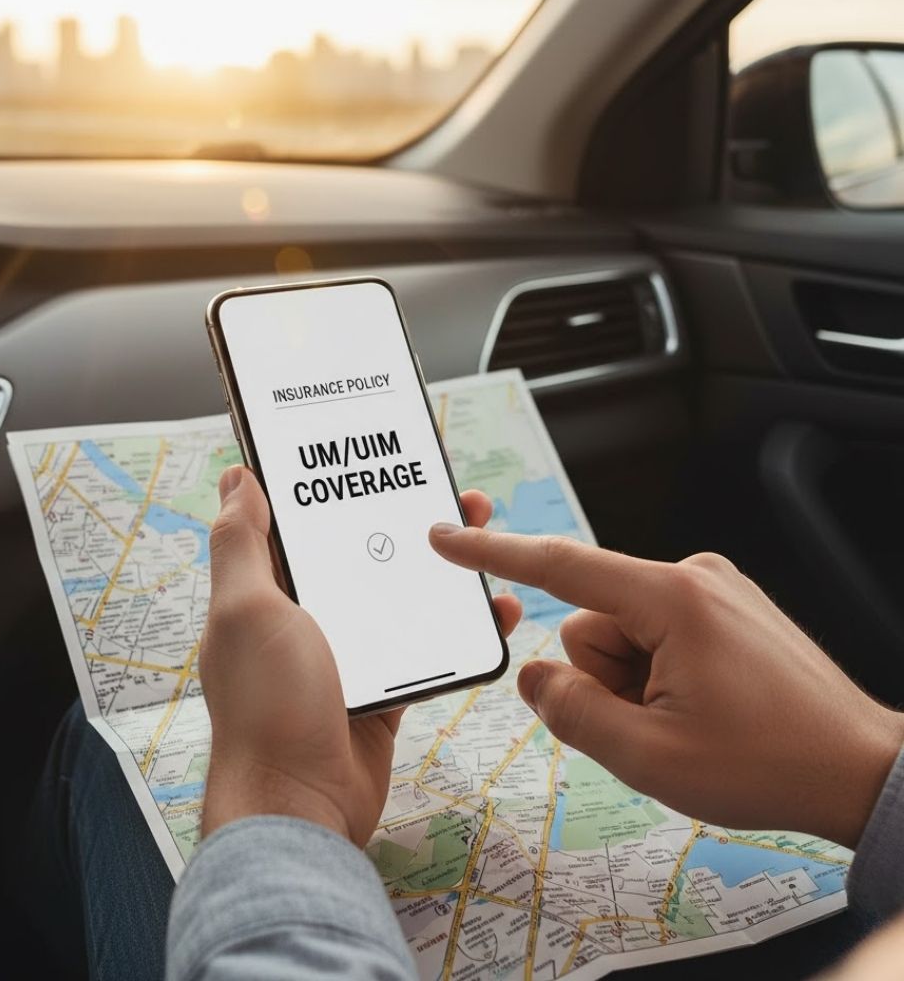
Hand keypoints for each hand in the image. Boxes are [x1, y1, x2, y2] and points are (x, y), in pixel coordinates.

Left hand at [200, 467, 521, 846]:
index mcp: (265, 590)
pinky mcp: (381, 687)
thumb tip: (238, 477)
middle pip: (360, 550)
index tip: (373, 451)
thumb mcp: (248, 609)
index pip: (301, 521)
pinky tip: (495, 609)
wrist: (299, 806)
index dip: (334, 484)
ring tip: (479, 531)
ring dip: (439, 563)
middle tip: (447, 489)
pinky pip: (425, 643)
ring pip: (398, 591)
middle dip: (403, 517)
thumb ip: (241, 542)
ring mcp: (345, 652)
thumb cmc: (267, 704)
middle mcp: (303, 616)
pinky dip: (459, 625)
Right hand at [429, 526, 903, 848]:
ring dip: (633, 682)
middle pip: (592, 622)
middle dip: (605, 677)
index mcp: (672, 599)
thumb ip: (572, 713)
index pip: (561, 566)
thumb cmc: (773, 763)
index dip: (494, 552)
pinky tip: (700, 706)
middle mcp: (691, 577)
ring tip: (685, 719)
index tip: (448, 537)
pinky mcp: (723, 607)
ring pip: (623, 633)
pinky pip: (655, 633)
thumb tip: (536, 677)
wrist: (861, 771)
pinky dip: (657, 673)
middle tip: (655, 723)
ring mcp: (712, 589)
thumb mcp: (651, 757)